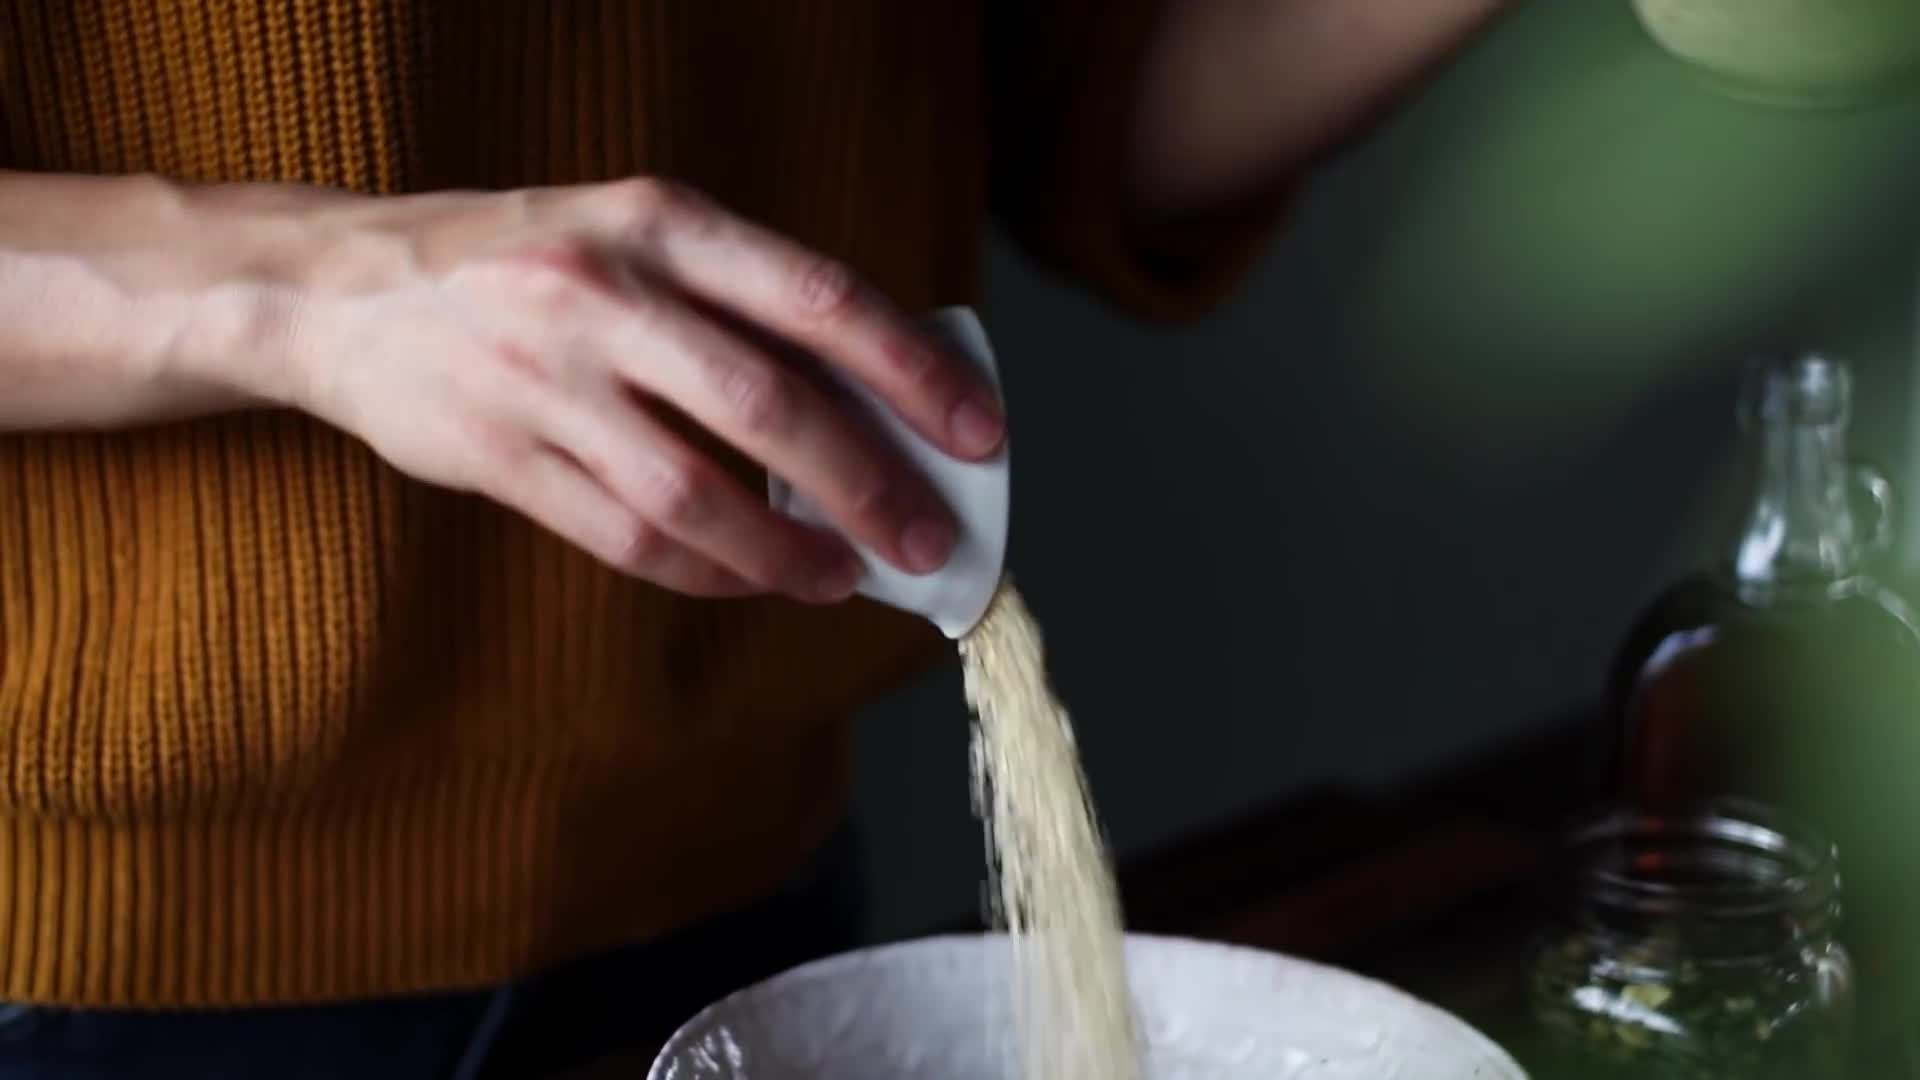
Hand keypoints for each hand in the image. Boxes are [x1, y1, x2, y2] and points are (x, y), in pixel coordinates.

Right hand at [229, 179, 1003, 601]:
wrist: (342, 290)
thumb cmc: (524, 263)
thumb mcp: (632, 234)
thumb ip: (738, 301)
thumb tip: (874, 395)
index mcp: (658, 221)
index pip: (816, 298)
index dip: (910, 371)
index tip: (977, 431)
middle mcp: (604, 291)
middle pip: (768, 406)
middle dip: (866, 484)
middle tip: (926, 538)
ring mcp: (544, 379)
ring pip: (696, 494)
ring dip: (787, 552)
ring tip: (843, 577)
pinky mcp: (499, 457)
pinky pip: (627, 538)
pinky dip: (708, 573)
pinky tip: (755, 581)